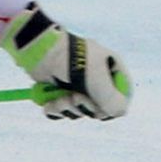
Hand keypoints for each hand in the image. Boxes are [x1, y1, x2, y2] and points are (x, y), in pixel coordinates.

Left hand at [0, 3, 131, 119]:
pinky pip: (62, 112)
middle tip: (75, 96)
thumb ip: (112, 98)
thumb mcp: (97, 78)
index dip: (113, 107)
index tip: (101, 109)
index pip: (123, 95)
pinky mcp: (59, 92)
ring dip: (68, 108)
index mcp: (110, 69)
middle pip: (100, 108)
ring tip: (60, 97)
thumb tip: (120, 113)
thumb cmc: (70, 58)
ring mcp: (77, 86)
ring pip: (79, 112)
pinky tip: (50, 102)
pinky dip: (55, 110)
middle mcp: (95, 79)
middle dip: (85, 107)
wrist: (38, 49)